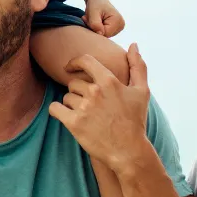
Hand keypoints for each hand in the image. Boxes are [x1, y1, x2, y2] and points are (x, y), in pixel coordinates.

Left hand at [48, 44, 149, 172]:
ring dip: (72, 104)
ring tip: (85, 115)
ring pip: (66, 97)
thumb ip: (137, 65)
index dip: (74, 62)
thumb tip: (134, 45)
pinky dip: (57, 111)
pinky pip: (55, 109)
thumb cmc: (135, 120)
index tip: (70, 67)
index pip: (84, 61)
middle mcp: (95, 92)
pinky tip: (65, 115)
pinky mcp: (73, 123)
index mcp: (109, 81)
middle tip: (88, 104)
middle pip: (73, 82)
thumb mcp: (142, 91)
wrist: (128, 151)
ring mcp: (83, 108)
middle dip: (78, 91)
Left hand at [84, 0, 125, 36]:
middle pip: (104, 35)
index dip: (93, 28)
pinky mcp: (114, 29)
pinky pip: (103, 33)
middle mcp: (121, 25)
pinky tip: (96, 21)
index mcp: (118, 21)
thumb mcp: (92, 12)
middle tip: (88, 19)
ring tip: (93, 19)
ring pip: (103, 35)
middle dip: (94, 28)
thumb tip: (100, 34)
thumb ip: (95, 24)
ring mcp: (118, 28)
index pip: (104, 33)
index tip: (88, 19)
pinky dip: (97, 28)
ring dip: (95, 28)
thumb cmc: (95, 4)